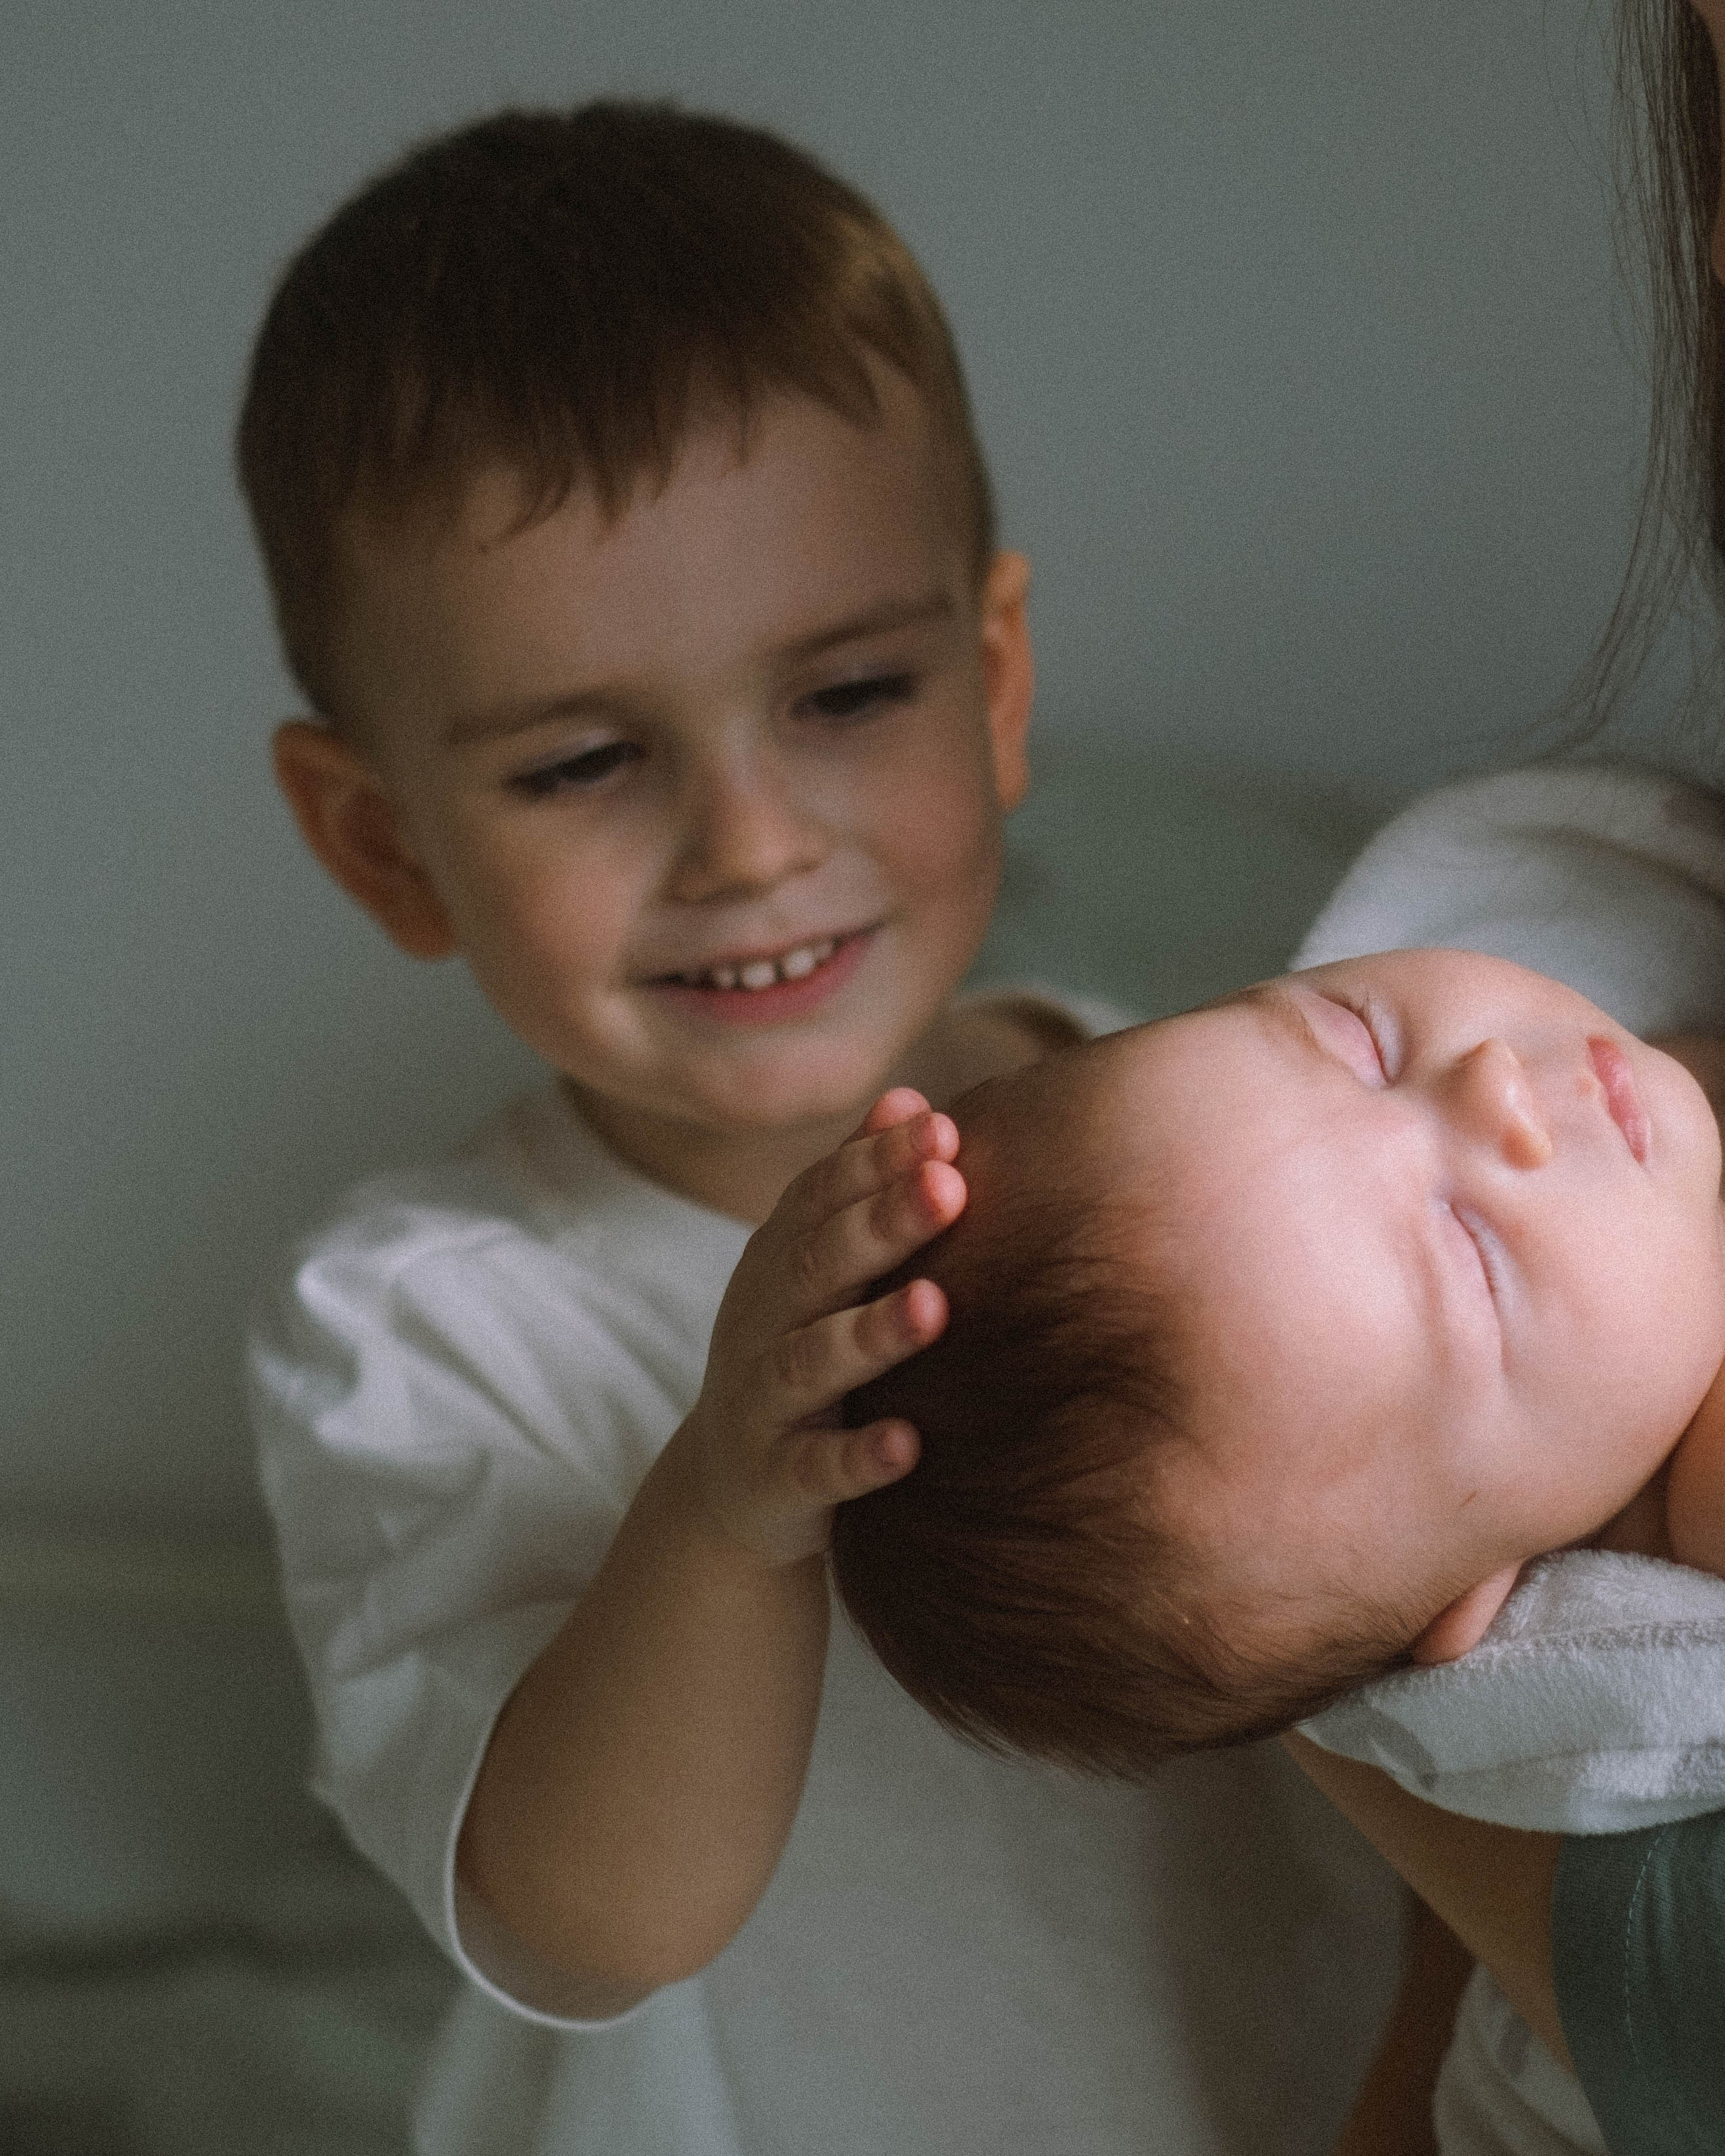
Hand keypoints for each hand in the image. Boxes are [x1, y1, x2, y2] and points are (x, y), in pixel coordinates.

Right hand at [672, 1089, 964, 1566]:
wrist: (731, 1488)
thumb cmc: (799, 1350)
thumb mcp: (817, 1267)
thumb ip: (857, 1186)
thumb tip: (910, 1096)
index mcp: (781, 1260)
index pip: (822, 1196)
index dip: (876, 1162)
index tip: (943, 1127)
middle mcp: (764, 1321)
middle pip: (820, 1265)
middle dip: (881, 1223)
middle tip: (947, 1187)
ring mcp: (764, 1402)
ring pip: (811, 1362)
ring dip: (871, 1334)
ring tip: (934, 1308)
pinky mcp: (774, 1480)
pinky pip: (814, 1469)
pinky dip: (858, 1458)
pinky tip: (910, 1445)